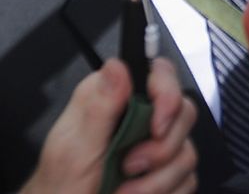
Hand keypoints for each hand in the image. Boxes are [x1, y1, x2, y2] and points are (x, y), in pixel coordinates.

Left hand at [19, 58, 196, 193]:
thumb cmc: (61, 186)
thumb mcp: (74, 149)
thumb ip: (98, 107)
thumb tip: (116, 67)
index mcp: (112, 99)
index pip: (159, 73)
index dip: (167, 94)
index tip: (157, 127)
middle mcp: (138, 117)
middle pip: (183, 112)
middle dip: (161, 148)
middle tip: (130, 166)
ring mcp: (156, 146)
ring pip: (187, 151)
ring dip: (157, 180)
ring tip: (125, 191)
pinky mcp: (167, 173)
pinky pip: (187, 179)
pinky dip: (165, 193)